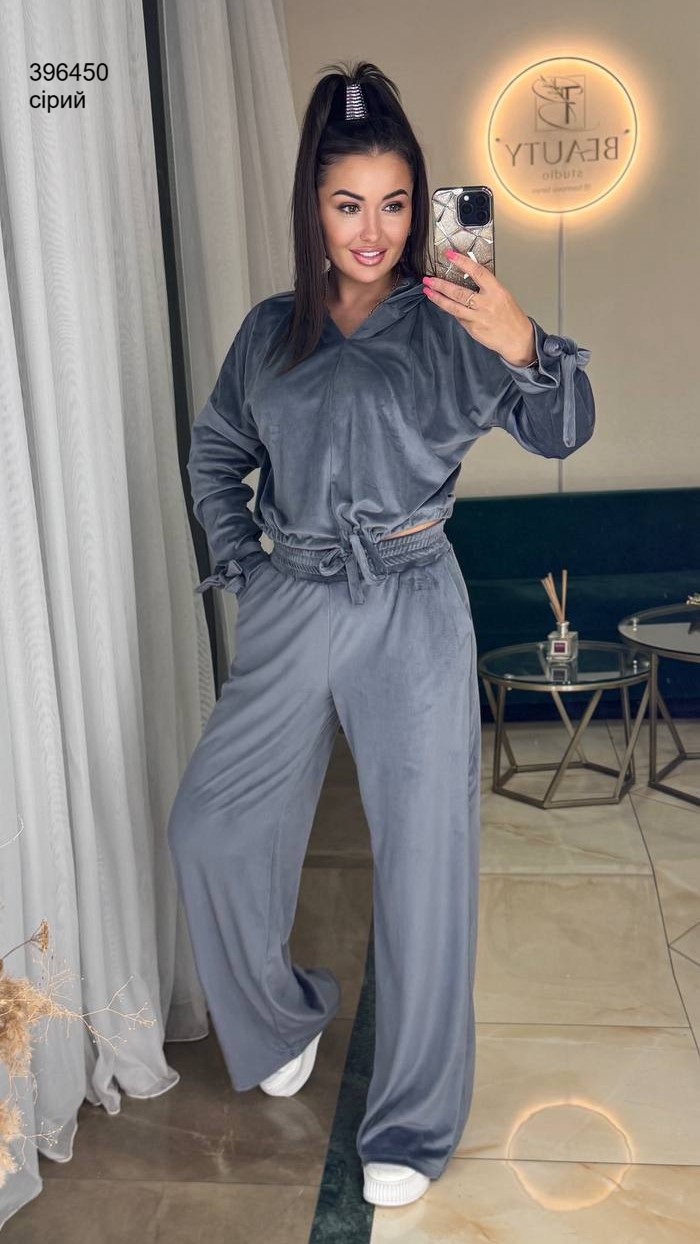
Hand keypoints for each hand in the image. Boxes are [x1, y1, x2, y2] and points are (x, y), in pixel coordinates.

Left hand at [422, 249, 536, 366]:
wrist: (517, 339)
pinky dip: (449, 310)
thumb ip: (485, 288)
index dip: (462, 262)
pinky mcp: (473, 329)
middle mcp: (486, 304)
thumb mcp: (502, 296)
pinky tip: (441, 304)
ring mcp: (478, 318)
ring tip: (428, 291)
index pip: (477, 272)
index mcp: (496, 291)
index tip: (449, 255)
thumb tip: (466, 280)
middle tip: (429, 279)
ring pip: (453, 307)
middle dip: (441, 285)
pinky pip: (458, 318)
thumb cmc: (511, 316)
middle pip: (459, 292)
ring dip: (438, 298)